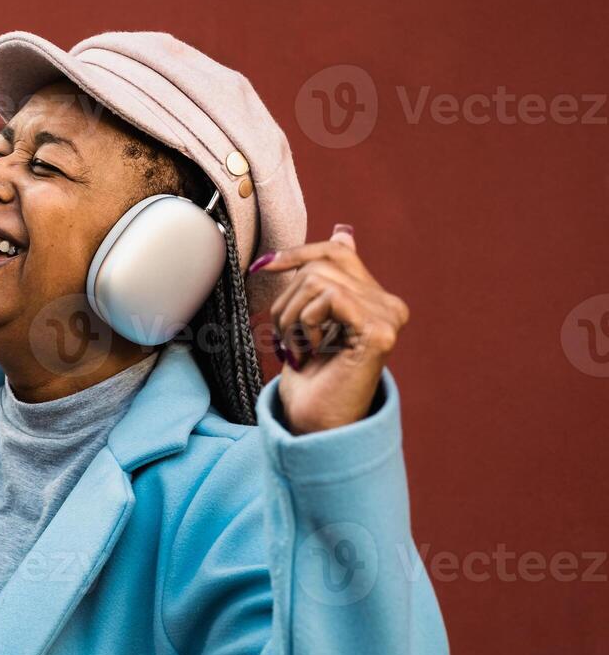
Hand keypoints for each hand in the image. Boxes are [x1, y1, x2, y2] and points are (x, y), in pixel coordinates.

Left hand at [251, 224, 409, 433]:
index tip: (264, 265)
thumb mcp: (310, 320)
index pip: (337, 253)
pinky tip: (309, 351)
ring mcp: (388, 318)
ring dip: (291, 316)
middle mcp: (390, 306)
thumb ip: (327, 282)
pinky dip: (306, 323)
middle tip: (284, 337)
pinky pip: (330, 298)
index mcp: (376, 299)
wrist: (312, 422)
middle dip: (286, 299)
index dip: (298, 252)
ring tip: (295, 348)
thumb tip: (344, 232)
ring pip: (319, 280)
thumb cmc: (308, 377)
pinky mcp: (380, 332)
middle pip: (321, 265)